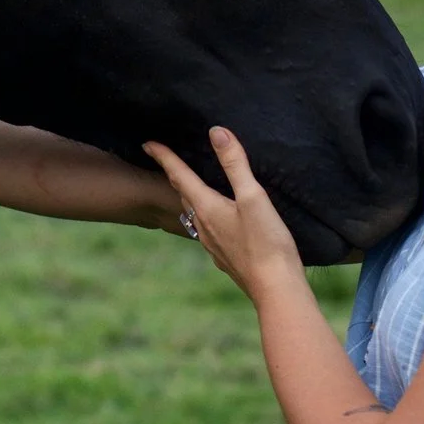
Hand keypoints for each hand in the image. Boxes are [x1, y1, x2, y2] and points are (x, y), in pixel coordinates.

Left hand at [143, 127, 305, 299]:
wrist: (275, 290)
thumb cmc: (266, 243)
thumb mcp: (253, 197)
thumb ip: (235, 164)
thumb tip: (216, 132)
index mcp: (207, 209)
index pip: (179, 176)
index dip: (164, 157)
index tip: (147, 144)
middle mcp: (203, 227)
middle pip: (183, 195)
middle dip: (174, 176)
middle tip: (167, 161)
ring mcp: (213, 245)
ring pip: (194, 214)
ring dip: (189, 196)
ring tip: (190, 186)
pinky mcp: (226, 257)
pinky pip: (208, 230)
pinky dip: (206, 216)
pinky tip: (217, 220)